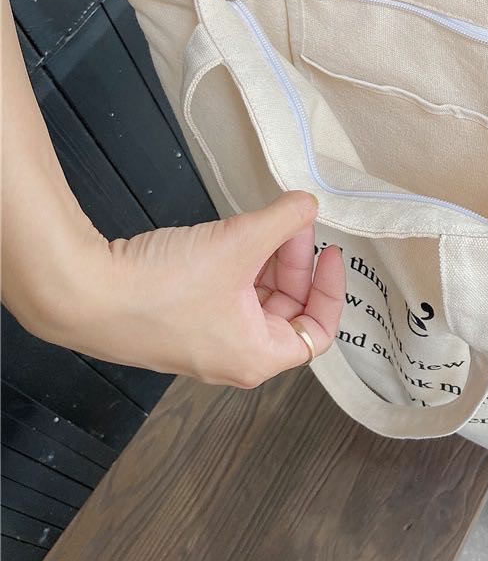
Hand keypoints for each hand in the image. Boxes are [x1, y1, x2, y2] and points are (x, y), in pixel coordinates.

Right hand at [33, 191, 345, 388]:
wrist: (82, 291)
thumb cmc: (164, 285)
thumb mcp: (239, 243)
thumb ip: (284, 220)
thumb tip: (310, 204)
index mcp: (257, 355)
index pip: (318, 332)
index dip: (331, 289)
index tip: (329, 253)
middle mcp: (233, 356)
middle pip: (286, 309)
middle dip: (293, 261)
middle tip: (292, 222)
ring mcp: (203, 341)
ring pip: (253, 298)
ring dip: (265, 259)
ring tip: (264, 222)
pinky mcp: (178, 321)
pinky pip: (224, 292)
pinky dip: (237, 263)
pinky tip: (232, 235)